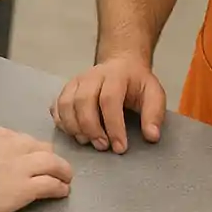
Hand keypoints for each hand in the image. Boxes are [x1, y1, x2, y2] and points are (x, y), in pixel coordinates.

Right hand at [0, 126, 73, 211]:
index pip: (24, 139)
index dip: (31, 150)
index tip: (33, 158)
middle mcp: (14, 145)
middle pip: (42, 147)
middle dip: (49, 157)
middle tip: (54, 168)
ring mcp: (22, 166)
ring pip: (53, 162)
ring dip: (62, 170)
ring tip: (66, 178)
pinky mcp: (26, 187)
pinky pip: (51, 184)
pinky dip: (59, 187)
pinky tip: (62, 191)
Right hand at [51, 55, 165, 153]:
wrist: (122, 63)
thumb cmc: (137, 83)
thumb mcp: (154, 93)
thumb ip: (154, 114)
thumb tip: (152, 136)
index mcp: (116, 75)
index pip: (109, 100)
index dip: (114, 126)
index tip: (120, 148)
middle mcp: (92, 76)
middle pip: (83, 100)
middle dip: (91, 128)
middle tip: (102, 146)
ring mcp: (77, 81)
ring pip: (66, 103)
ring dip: (74, 127)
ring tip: (87, 142)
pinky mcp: (67, 88)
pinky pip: (57, 105)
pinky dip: (61, 122)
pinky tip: (73, 133)